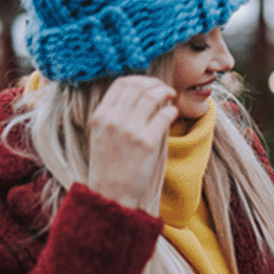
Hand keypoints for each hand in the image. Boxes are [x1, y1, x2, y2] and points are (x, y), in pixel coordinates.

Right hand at [85, 75, 177, 212]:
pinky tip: (173, 113)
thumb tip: (137, 95)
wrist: (111, 194)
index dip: (139, 79)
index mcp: (100, 116)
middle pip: (138, 86)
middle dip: (154, 83)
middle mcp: (114, 120)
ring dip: (165, 92)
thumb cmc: (108, 166)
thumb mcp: (100, 135)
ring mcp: (131, 130)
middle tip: (164, 89)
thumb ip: (113, 115)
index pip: (121, 83)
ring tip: (171, 97)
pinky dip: (171, 110)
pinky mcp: (147, 142)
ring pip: (152, 96)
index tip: (149, 84)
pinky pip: (164, 115)